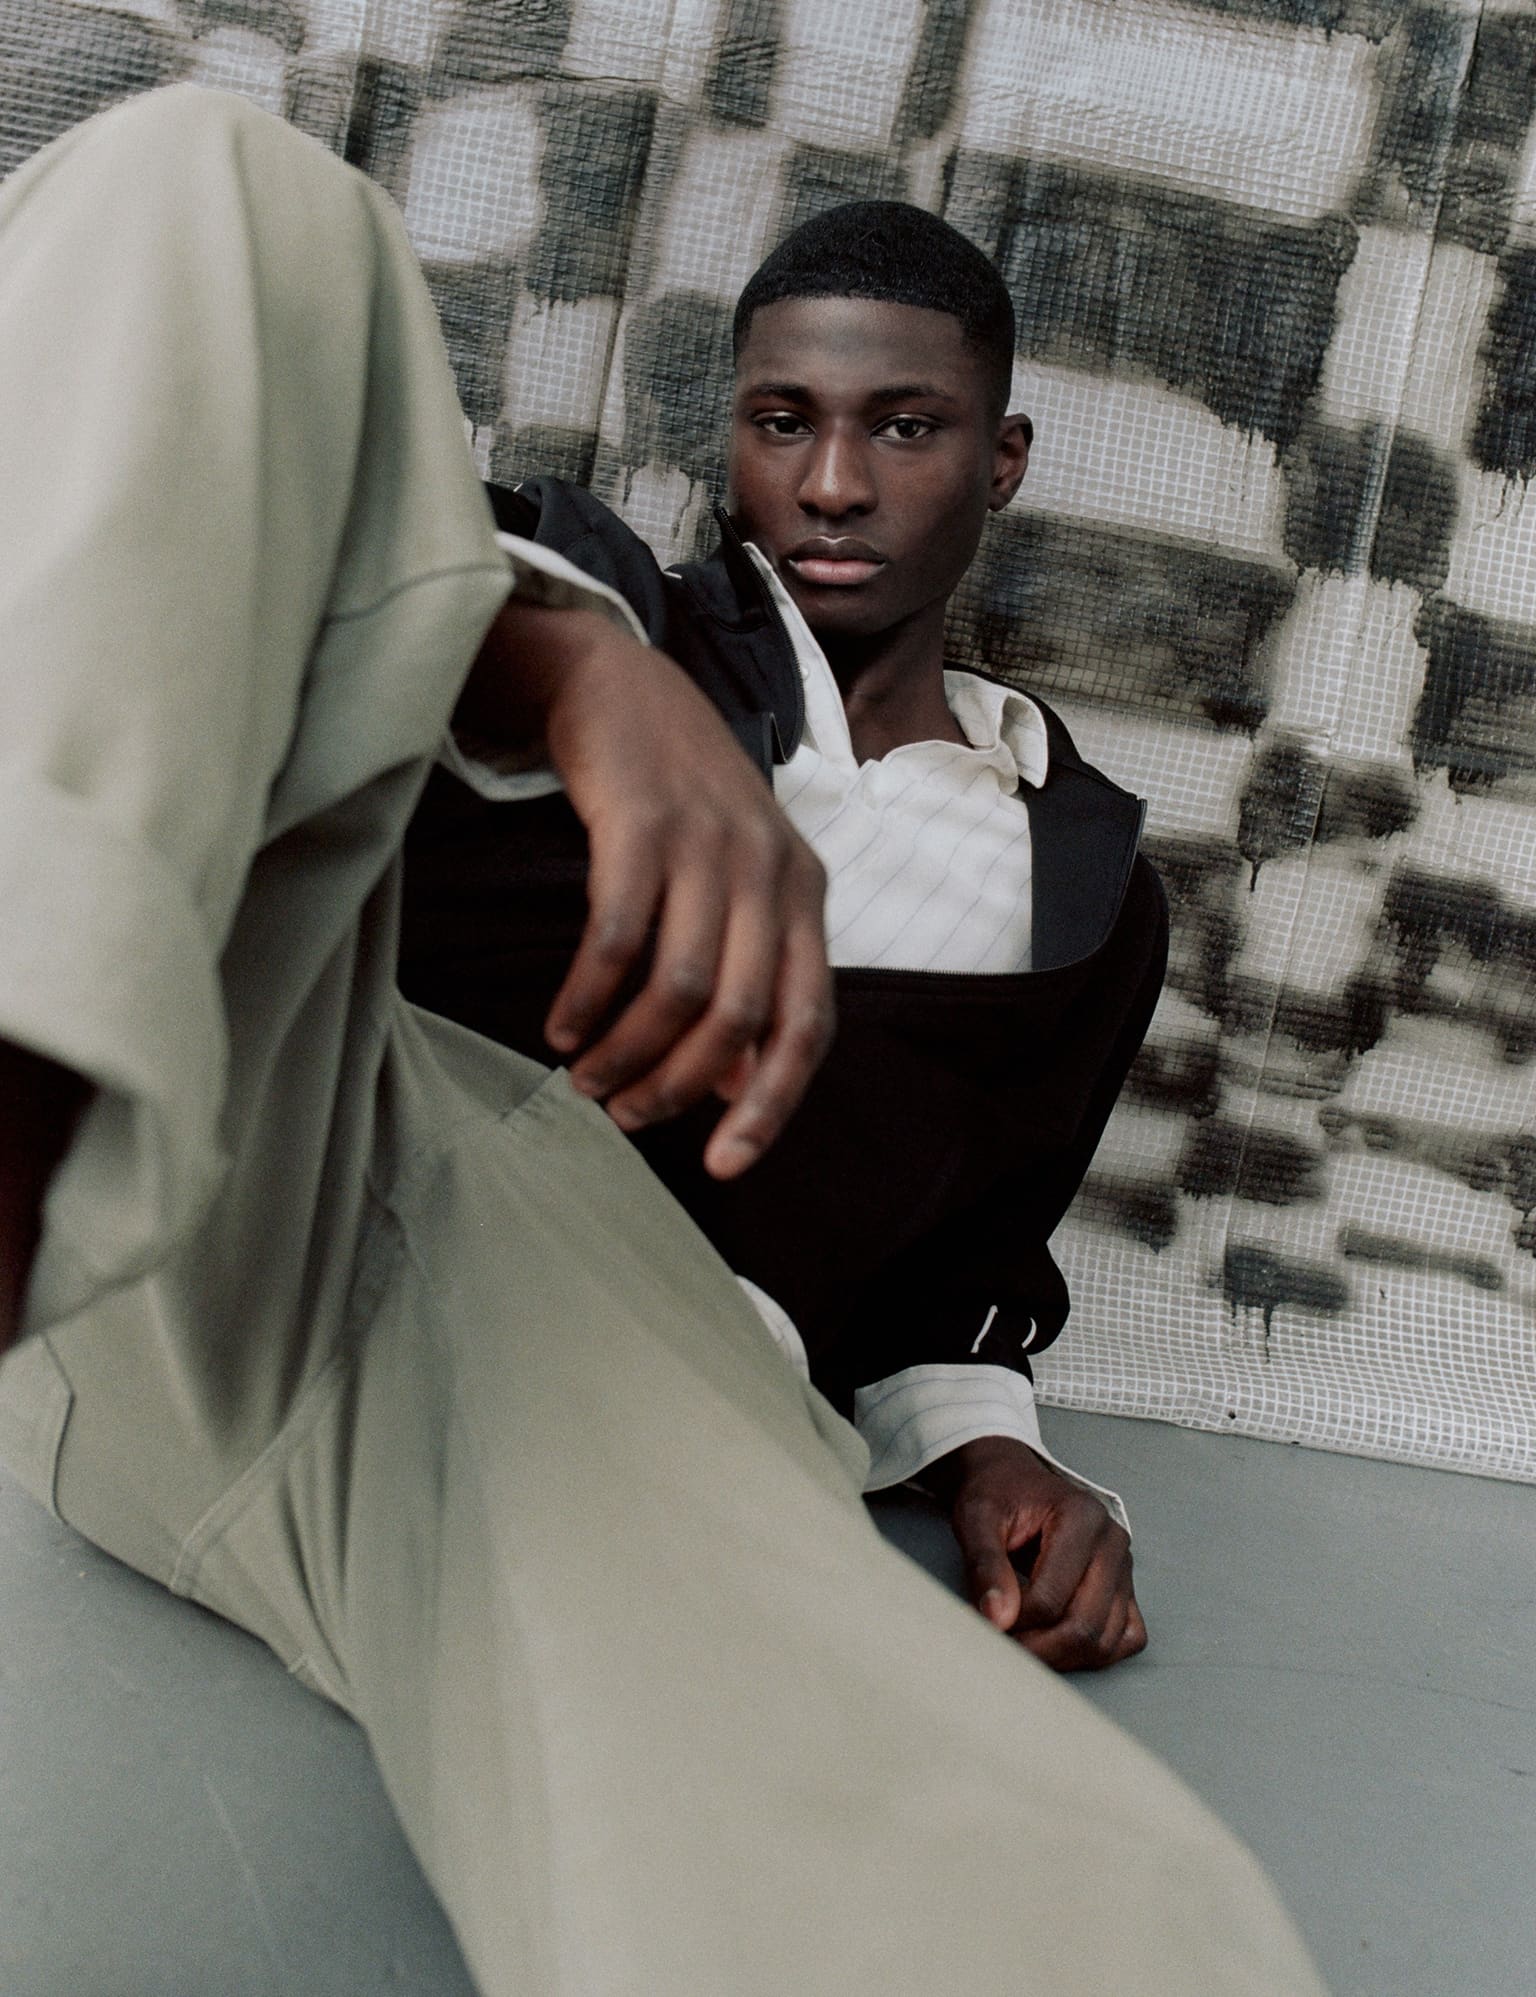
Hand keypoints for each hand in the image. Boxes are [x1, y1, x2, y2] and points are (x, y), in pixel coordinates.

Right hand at [458, 601, 833, 1178]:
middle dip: (677, 1085)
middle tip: (625, 1115)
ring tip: (587, 1077)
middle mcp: (771, 870)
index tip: (723, 1164)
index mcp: (805, 894)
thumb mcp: (737, 882)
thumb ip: (746, 974)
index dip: (771, 1103)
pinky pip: (618, 936)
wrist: (620, 684)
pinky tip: (563, 1026)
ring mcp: (710, 843)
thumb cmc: (678, 802)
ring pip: (679, 986)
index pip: (808, 1023)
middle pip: (740, 1016)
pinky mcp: (643, 822)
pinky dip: (588, 995)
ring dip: (627, 1051)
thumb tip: (731, 1089)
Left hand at [929, 1434, 1146, 1671]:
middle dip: (1038, 1649)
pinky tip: (1059, 1641)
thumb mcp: (976, 1518)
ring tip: (1024, 1644)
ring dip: (1062, 1657)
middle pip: (1084, 1626)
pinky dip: (1094, 1653)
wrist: (1012, 1480)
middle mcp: (1112, 1541)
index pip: (1050, 1598)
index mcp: (1081, 1516)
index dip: (1015, 1622)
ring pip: (1106, 1640)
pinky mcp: (1126, 1587)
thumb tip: (997, 1619)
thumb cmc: (997, 1495)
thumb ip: (984, 1566)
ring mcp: (1124, 1566)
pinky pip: (1127, 1637)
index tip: (989, 1622)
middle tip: (1003, 1646)